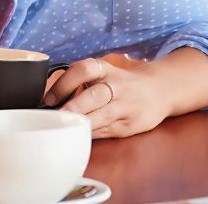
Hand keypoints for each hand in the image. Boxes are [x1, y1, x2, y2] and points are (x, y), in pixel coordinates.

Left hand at [43, 57, 170, 138]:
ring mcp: (126, 106)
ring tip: (67, 129)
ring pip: (104, 116)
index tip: (49, 98)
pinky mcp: (132, 125)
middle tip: (60, 115)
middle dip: (77, 106)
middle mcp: (117, 85)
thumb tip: (48, 101)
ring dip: (84, 123)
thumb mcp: (102, 74)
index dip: (65, 82)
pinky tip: (80, 138)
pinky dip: (93, 134)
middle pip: (96, 94)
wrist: (158, 90)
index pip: (83, 70)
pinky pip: (108, 131)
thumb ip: (79, 83)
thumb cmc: (119, 83)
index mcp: (105, 69)